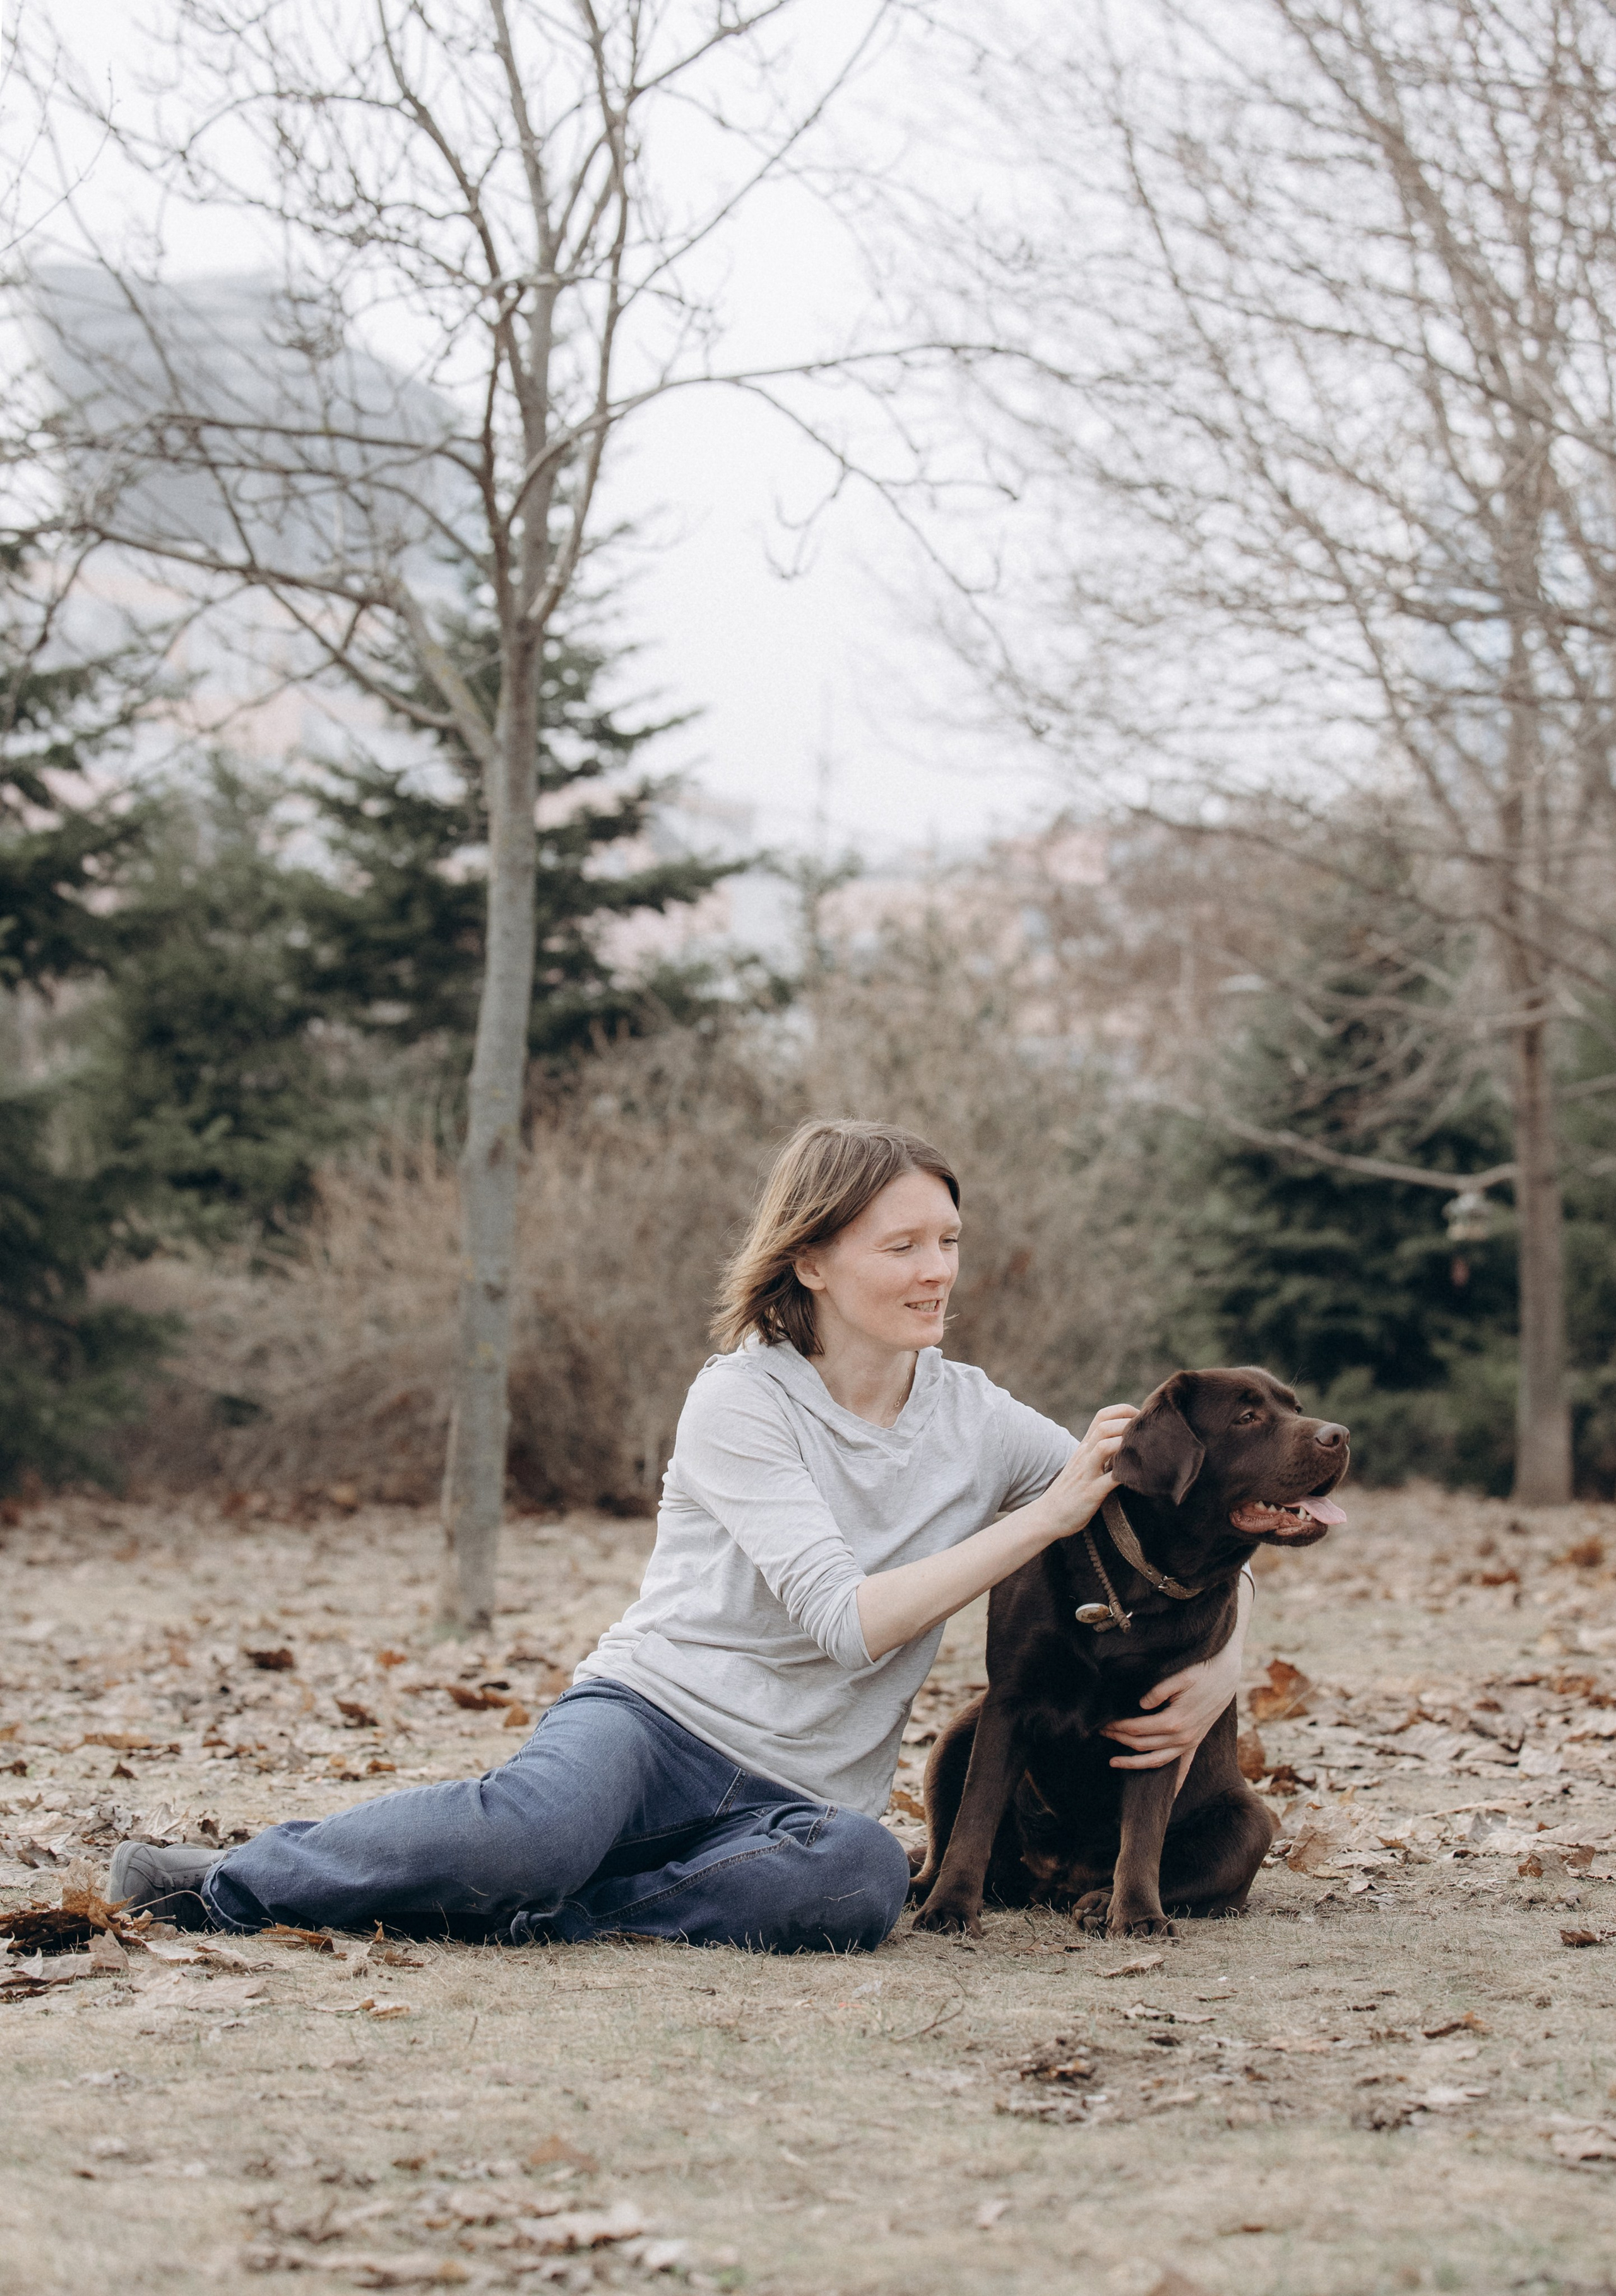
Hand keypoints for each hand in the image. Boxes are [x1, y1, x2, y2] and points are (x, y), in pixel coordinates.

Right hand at [1036, 1404, 1138, 1540]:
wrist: (1047, 1515)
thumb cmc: (1070, 1491)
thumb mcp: (1083, 1464)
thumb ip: (1100, 1452)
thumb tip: (1125, 1444)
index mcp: (1084, 1447)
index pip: (1102, 1416)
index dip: (1125, 1412)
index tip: (1142, 1420)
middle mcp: (1084, 1455)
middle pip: (1105, 1426)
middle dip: (1129, 1425)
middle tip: (1150, 1434)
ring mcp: (1086, 1473)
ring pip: (1105, 1446)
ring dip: (1126, 1444)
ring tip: (1144, 1451)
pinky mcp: (1090, 1493)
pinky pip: (1110, 1479)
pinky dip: (1127, 1474)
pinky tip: (1141, 1476)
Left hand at [1102, 1580, 1250, 1790]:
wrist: (1227, 1674)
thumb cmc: (1202, 1671)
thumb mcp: (1180, 1676)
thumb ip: (1158, 1691)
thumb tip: (1140, 1705)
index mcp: (1174, 1721)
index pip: (1137, 1728)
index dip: (1117, 1727)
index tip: (1102, 1723)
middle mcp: (1182, 1737)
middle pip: (1142, 1744)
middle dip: (1118, 1739)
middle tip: (1100, 1733)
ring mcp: (1189, 1742)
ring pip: (1156, 1760)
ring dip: (1133, 1763)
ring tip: (1113, 1761)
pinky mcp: (1195, 1742)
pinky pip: (1182, 1767)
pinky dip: (1174, 1783)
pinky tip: (1166, 1795)